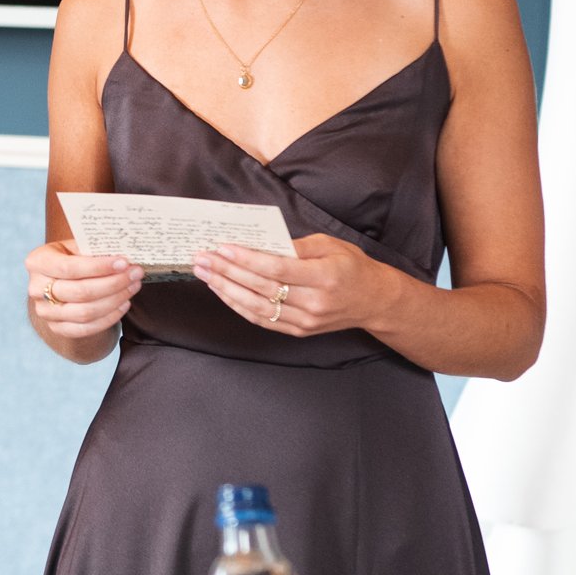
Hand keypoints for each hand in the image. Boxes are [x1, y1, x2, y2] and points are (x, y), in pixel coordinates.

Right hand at [25, 241, 139, 338]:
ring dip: (115, 300)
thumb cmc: (70, 259)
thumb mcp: (75, 247)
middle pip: (81, 292)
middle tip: (135, 274)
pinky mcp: (57, 328)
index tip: (124, 263)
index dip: (99, 267)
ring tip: (133, 287)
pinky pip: (87, 328)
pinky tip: (124, 304)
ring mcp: (45, 312)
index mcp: (38, 261)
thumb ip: (92, 250)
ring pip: (86, 312)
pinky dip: (109, 317)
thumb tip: (124, 254)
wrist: (58, 282)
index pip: (69, 268)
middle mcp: (36, 288)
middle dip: (113, 283)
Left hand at [194, 233, 392, 335]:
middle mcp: (314, 302)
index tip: (222, 248)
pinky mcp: (299, 331)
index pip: (277, 269)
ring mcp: (306, 321)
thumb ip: (295, 245)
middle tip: (202, 259)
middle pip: (262, 288)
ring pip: (258, 307)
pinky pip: (263, 320)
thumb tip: (259, 243)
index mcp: (324, 276)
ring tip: (205, 274)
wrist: (374, 301)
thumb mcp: (329, 244)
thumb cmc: (351, 266)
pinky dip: (239, 306)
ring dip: (226, 291)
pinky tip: (222, 292)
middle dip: (227, 272)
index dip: (247, 260)